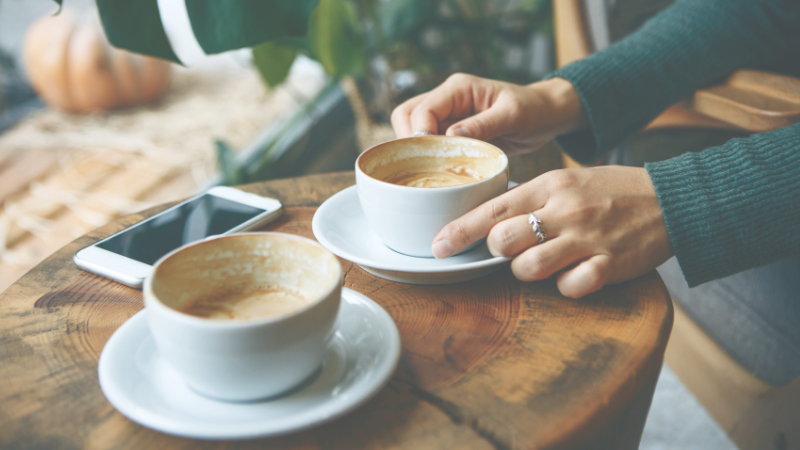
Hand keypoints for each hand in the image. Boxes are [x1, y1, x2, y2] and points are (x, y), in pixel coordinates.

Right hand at [391, 73, 586, 154]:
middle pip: (406, 117)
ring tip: (429, 173)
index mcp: (458, 88)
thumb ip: (483, 124)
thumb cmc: (533, 110)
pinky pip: (428, 144)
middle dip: (408, 142)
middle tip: (423, 169)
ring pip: (412, 131)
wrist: (545, 115)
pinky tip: (438, 175)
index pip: (422, 110)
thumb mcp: (513, 115)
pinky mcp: (450, 132)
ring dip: (415, 152)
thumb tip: (451, 136)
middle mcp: (446, 99)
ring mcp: (446, 116)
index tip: (430, 159)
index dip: (419, 135)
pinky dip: (428, 159)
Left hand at [431, 167, 673, 297]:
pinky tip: (575, 273)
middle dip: (498, 251)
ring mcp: (587, 238)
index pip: (493, 209)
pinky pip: (569, 287)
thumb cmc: (610, 191)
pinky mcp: (609, 265)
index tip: (438, 247)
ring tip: (543, 261)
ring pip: (529, 268)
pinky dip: (565, 286)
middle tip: (511, 249)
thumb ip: (530, 198)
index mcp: (550, 186)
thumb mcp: (566, 181)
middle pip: (504, 240)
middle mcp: (565, 210)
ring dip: (527, 271)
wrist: (670, 199)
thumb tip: (488, 221)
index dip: (460, 231)